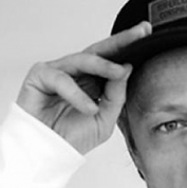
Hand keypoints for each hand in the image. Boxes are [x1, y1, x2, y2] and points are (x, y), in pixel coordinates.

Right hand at [16, 21, 150, 153]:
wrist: (48, 154)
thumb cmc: (72, 138)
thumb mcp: (105, 119)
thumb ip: (116, 95)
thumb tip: (126, 68)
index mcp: (92, 81)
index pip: (112, 59)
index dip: (128, 46)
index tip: (147, 33)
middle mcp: (75, 73)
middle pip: (100, 51)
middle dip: (121, 41)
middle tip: (140, 33)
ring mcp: (57, 71)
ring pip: (83, 60)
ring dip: (104, 65)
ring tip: (119, 72)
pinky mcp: (39, 76)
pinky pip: (62, 78)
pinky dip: (77, 94)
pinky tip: (89, 108)